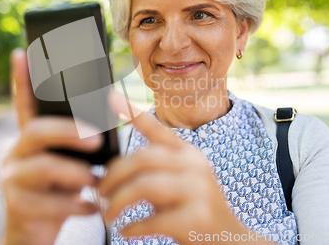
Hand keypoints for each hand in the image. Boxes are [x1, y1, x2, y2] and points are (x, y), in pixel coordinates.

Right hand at [0, 48, 103, 244]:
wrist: (35, 233)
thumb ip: (78, 145)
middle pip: (35, 131)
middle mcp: (15, 153)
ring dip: (76, 173)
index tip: (22, 52)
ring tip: (96, 180)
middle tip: (96, 140)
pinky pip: (47, 203)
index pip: (25, 105)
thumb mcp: (70, 163)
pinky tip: (91, 207)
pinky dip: (75, 205)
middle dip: (68, 132)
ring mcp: (12, 178)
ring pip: (42, 167)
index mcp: (31, 139)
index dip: (22, 80)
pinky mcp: (16, 206)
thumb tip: (106, 126)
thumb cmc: (60, 190)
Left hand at [99, 91, 266, 244]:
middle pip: (143, 158)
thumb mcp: (179, 181)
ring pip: (145, 185)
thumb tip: (114, 168)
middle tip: (98, 192)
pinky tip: (126, 231)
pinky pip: (154, 219)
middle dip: (113, 176)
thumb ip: (154, 170)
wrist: (229, 241)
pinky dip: (133, 226)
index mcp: (188, 154)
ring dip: (118, 201)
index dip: (134, 113)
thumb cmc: (195, 210)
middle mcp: (195, 166)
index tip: (111, 97)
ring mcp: (198, 191)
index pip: (158, 130)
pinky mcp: (197, 219)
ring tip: (107, 213)